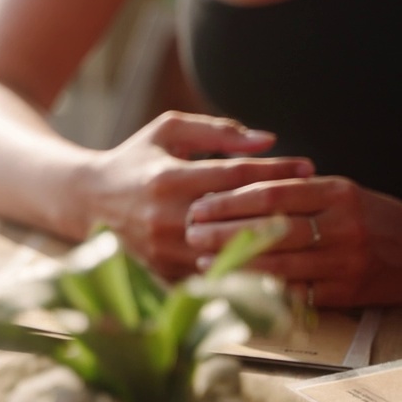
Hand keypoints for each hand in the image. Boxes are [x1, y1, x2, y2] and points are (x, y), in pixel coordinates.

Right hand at [84, 112, 313, 279]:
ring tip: (300, 230)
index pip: (233, 175)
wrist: (88, 200)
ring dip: (266, 240)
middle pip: (236, 216)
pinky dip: (241, 265)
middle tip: (314, 199)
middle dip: (279, 205)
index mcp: (167, 178)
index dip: (274, 169)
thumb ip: (218, 131)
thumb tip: (268, 140)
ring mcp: (163, 248)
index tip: (306, 165)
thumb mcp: (169, 130)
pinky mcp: (161, 270)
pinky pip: (211, 271)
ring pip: (227, 248)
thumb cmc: (136, 159)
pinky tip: (269, 257)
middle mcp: (164, 216)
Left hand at [185, 176, 401, 307]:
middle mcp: (341, 225)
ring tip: (202, 260)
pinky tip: (233, 286)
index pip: (272, 194)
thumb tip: (234, 189)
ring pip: (280, 264)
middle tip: (190, 233)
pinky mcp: (344, 292)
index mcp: (336, 194)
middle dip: (224, 232)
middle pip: (272, 228)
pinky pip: (295, 293)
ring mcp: (344, 262)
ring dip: (236, 263)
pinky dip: (260, 290)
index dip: (230, 201)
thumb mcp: (338, 193)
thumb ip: (294, 190)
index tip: (199, 206)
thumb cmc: (367, 219)